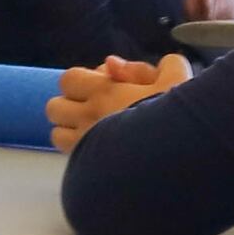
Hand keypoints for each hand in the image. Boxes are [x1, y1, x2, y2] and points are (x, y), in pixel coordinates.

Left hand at [47, 53, 186, 149]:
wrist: (178, 160)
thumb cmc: (177, 118)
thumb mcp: (176, 79)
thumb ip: (145, 65)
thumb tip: (111, 63)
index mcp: (104, 92)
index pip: (69, 79)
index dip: (82, 80)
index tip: (103, 87)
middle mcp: (88, 118)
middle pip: (55, 107)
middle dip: (70, 106)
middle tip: (95, 110)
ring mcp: (86, 146)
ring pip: (58, 135)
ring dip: (70, 131)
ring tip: (94, 133)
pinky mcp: (89, 171)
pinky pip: (69, 158)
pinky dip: (78, 153)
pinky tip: (101, 154)